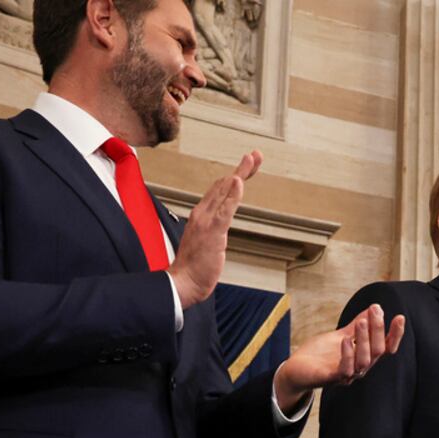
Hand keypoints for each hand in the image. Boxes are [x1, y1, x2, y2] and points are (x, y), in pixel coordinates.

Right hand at [168, 150, 262, 307]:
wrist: (182, 282)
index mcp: (201, 215)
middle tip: (256, 154)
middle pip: (224, 184)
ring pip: (225, 191)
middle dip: (242, 169)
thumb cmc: (194, 266)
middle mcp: (202, 213)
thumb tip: (221, 226)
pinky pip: (225, 210)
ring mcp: (207, 221)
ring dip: (240, 173)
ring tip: (251, 159)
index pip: (219, 190)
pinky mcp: (213, 231)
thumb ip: (214, 230)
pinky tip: (239, 181)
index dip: (234, 176)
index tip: (248, 165)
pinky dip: (233, 194)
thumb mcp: (206, 242)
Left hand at [273, 304, 406, 410]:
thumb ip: (356, 326)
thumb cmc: (320, 355)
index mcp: (364, 357)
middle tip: (375, 310)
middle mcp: (360, 368)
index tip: (399, 317)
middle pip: (378, 351)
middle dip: (378, 330)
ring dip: (364, 340)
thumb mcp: (340, 335)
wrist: (296, 370)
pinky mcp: (331, 379)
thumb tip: (372, 309)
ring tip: (361, 322)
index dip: (395, 334)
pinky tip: (345, 339)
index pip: (386, 347)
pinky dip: (347, 354)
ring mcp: (347, 375)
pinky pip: (345, 370)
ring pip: (364, 360)